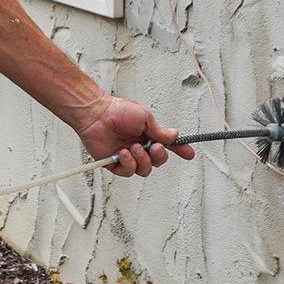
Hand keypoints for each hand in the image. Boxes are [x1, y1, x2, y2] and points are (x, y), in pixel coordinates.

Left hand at [72, 93, 193, 177]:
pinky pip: (127, 172)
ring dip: (142, 160)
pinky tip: (123, 153)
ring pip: (144, 170)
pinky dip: (128, 164)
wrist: (95, 114)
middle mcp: (138, 145)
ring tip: (133, 148)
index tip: (188, 153)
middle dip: (159, 156)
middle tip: (153, 147)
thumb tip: (175, 135)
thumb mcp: (144, 117)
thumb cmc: (116, 110)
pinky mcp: (114, 162)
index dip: (179, 150)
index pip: (166, 145)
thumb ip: (159, 131)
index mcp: (146, 134)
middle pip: (157, 161)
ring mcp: (127, 155)